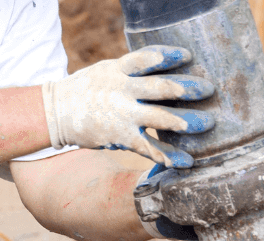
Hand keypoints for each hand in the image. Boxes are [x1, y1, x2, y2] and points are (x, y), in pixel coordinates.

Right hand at [42, 46, 214, 168]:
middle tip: (208, 90)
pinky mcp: (120, 137)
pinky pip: (149, 148)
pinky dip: (169, 156)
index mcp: (119, 70)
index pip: (146, 58)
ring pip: (159, 118)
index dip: (167, 56)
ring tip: (206, 124)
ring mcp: (121, 114)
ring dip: (184, 121)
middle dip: (186, 88)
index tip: (188, 56)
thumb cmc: (88, 89)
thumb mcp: (107, 71)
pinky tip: (187, 161)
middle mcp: (122, 90)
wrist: (56, 111)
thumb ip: (133, 70)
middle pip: (159, 87)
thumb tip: (163, 66)